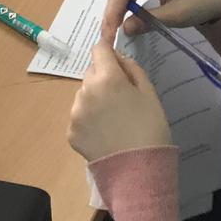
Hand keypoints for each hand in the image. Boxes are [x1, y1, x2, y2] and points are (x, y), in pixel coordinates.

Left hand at [69, 40, 170, 162]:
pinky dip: (89, 119)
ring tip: (112, 118)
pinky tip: (104, 132)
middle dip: (103, 77)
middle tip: (121, 96)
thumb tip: (118, 59)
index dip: (108, 51)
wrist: (138, 172)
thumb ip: (132, 68)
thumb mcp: (149, 92)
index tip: (116, 60)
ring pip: (84, 94)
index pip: (99, 49)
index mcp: (106, 77)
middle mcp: (85, 91)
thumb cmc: (150, 127)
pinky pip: (79, 115)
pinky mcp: (70, 133)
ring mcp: (75, 113)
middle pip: (91, 72)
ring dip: (94, 97)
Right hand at [101, 0, 220, 42]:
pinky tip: (122, 22)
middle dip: (112, 15)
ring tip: (112, 33)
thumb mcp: (174, 16)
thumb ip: (147, 21)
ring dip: (116, 12)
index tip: (108, 35)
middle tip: (108, 39)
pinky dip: (125, 8)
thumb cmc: (199, 3)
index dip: (112, 13)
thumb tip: (123, 29)